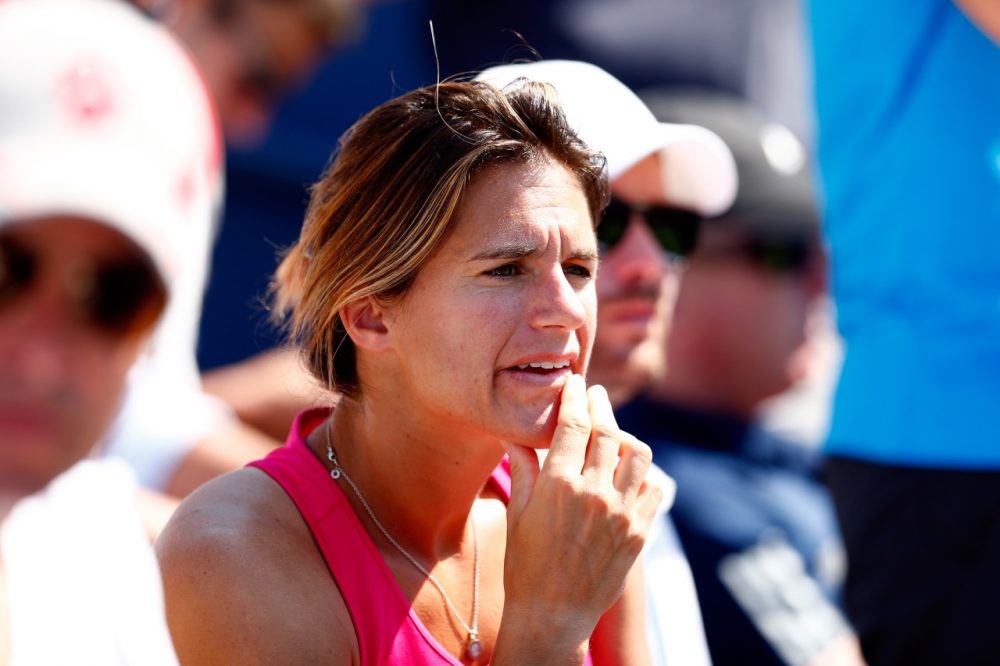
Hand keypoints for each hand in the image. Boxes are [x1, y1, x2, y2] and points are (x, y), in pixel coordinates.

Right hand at [494, 374, 661, 662]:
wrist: (552, 616)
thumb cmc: (524, 564)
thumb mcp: (516, 513)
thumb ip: (523, 468)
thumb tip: (517, 433)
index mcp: (558, 484)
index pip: (573, 423)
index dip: (575, 397)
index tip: (575, 382)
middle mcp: (594, 493)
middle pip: (607, 430)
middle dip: (601, 405)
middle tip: (596, 394)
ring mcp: (621, 513)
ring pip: (638, 454)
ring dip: (627, 437)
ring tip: (615, 434)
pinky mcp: (639, 532)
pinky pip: (654, 488)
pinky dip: (645, 474)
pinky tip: (632, 472)